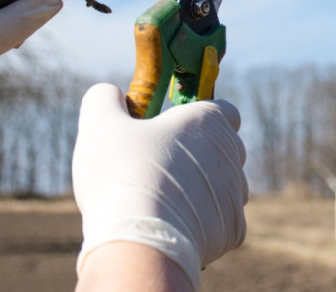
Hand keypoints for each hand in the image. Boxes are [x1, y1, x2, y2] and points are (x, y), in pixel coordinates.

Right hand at [72, 84, 247, 290]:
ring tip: (161, 201)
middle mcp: (231, 154)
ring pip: (222, 186)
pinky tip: (173, 226)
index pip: (224, 110)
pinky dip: (202, 223)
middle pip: (221, 149)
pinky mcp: (234, 229)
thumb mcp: (100, 123)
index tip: (172, 129)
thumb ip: (106, 98)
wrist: (140, 242)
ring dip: (199, 190)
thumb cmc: (121, 175)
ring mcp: (235, 193)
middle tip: (156, 167)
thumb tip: (111, 94)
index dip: (200, 117)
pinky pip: (220, 221)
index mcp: (207, 121)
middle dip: (197, 155)